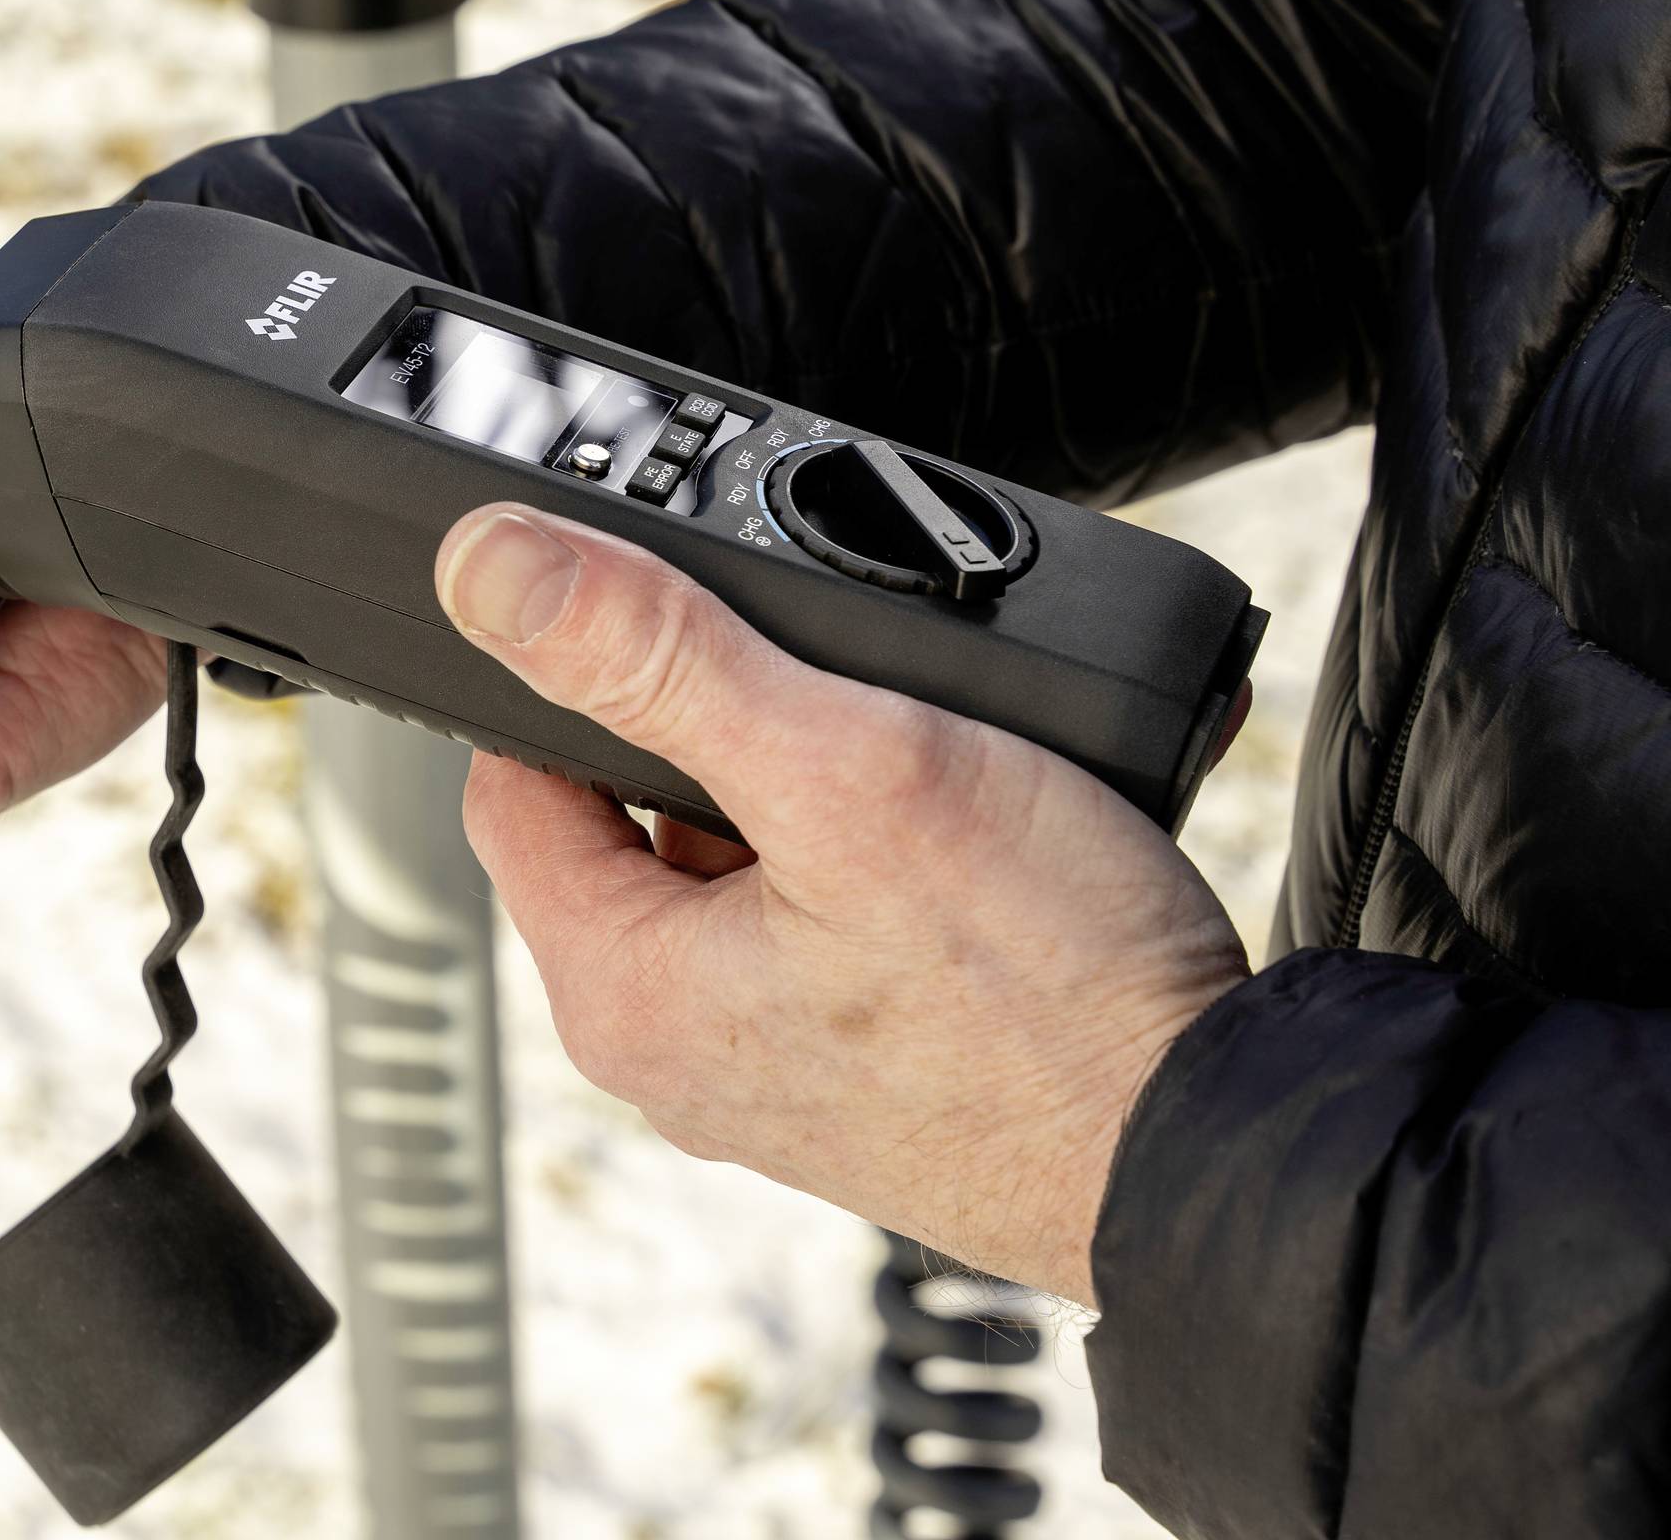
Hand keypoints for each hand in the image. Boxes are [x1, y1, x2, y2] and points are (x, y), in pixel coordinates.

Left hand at [435, 505, 1249, 1304]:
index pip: (513, 778)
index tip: (666, 624)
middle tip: (833, 697)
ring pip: (742, 860)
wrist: (1221, 1149)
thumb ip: (661, 656)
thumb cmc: (1055, 996)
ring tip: (922, 765)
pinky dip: (884, 856)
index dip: (576, 676)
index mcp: (621, 992)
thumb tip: (494, 568)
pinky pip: (829, 921)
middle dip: (720, 730)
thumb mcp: (845, 768)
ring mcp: (774, 1068)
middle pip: (630, 817)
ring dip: (816, 786)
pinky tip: (970, 832)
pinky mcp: (868, 1071)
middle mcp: (676, 1049)